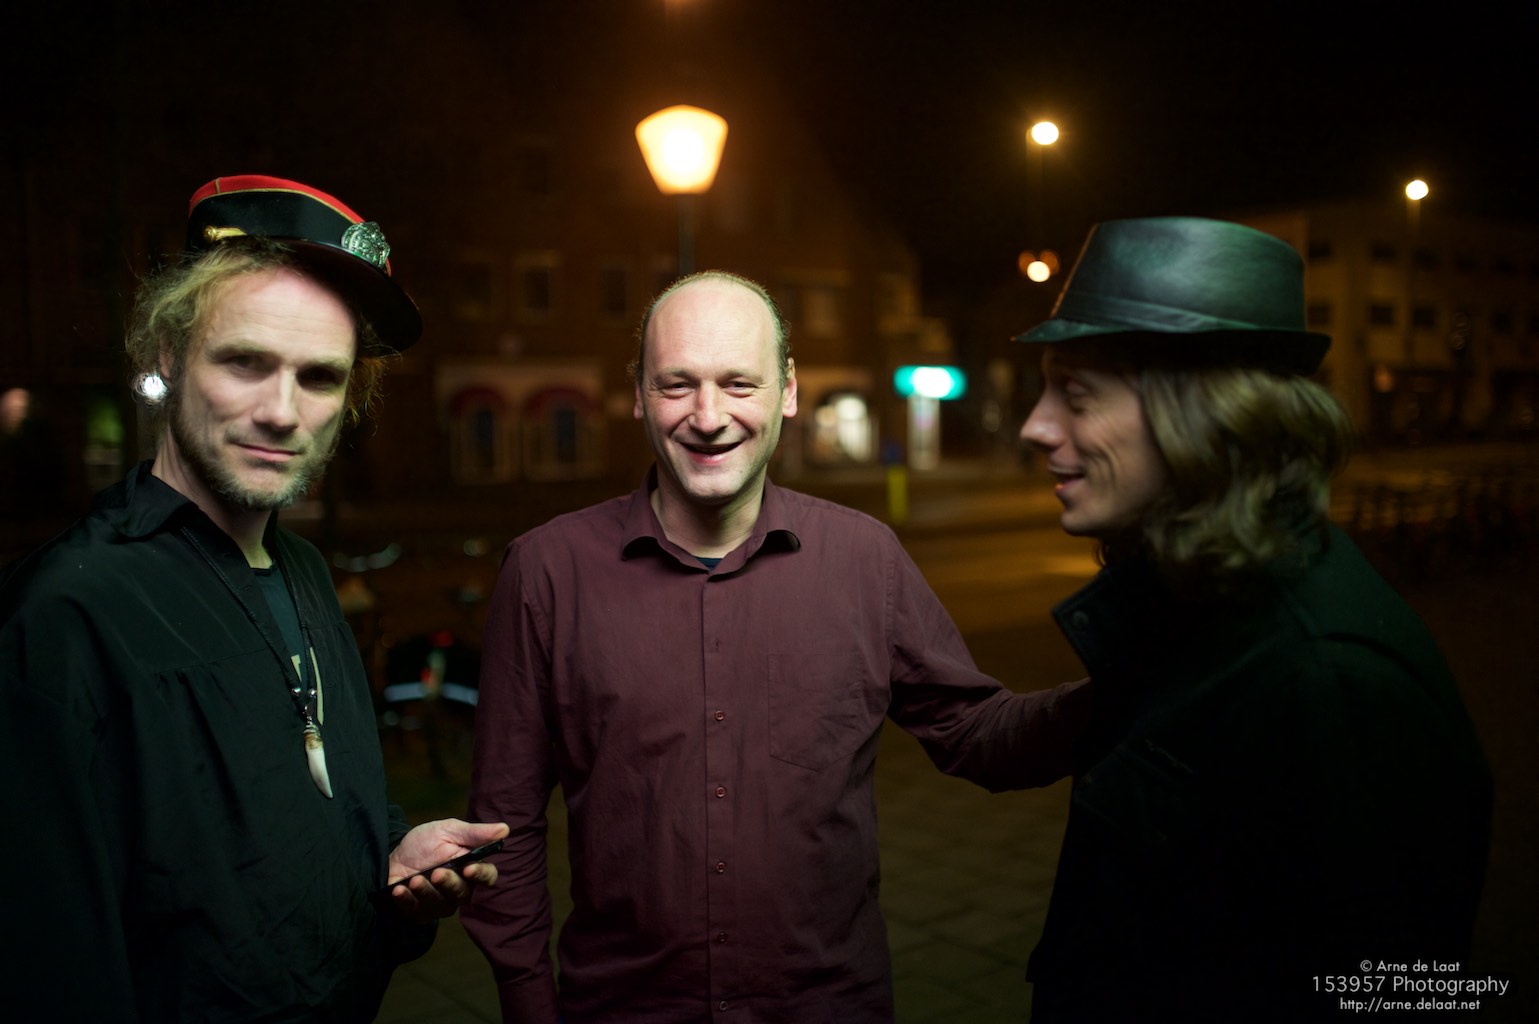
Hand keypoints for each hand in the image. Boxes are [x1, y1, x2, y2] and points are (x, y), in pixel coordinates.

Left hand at [384, 818, 509, 923]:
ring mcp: (440, 903)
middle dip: (450, 884)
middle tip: (437, 873)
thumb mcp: (448, 831)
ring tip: (414, 880)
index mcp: (471, 868)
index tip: (469, 869)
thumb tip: (505, 829)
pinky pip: (417, 912)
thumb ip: (475, 833)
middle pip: (463, 894)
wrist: (392, 856)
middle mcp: (459, 889)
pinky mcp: (419, 912)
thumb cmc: (425, 843)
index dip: (481, 875)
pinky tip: (399, 890)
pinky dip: (407, 900)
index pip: (488, 876)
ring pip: (441, 905)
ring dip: (427, 892)